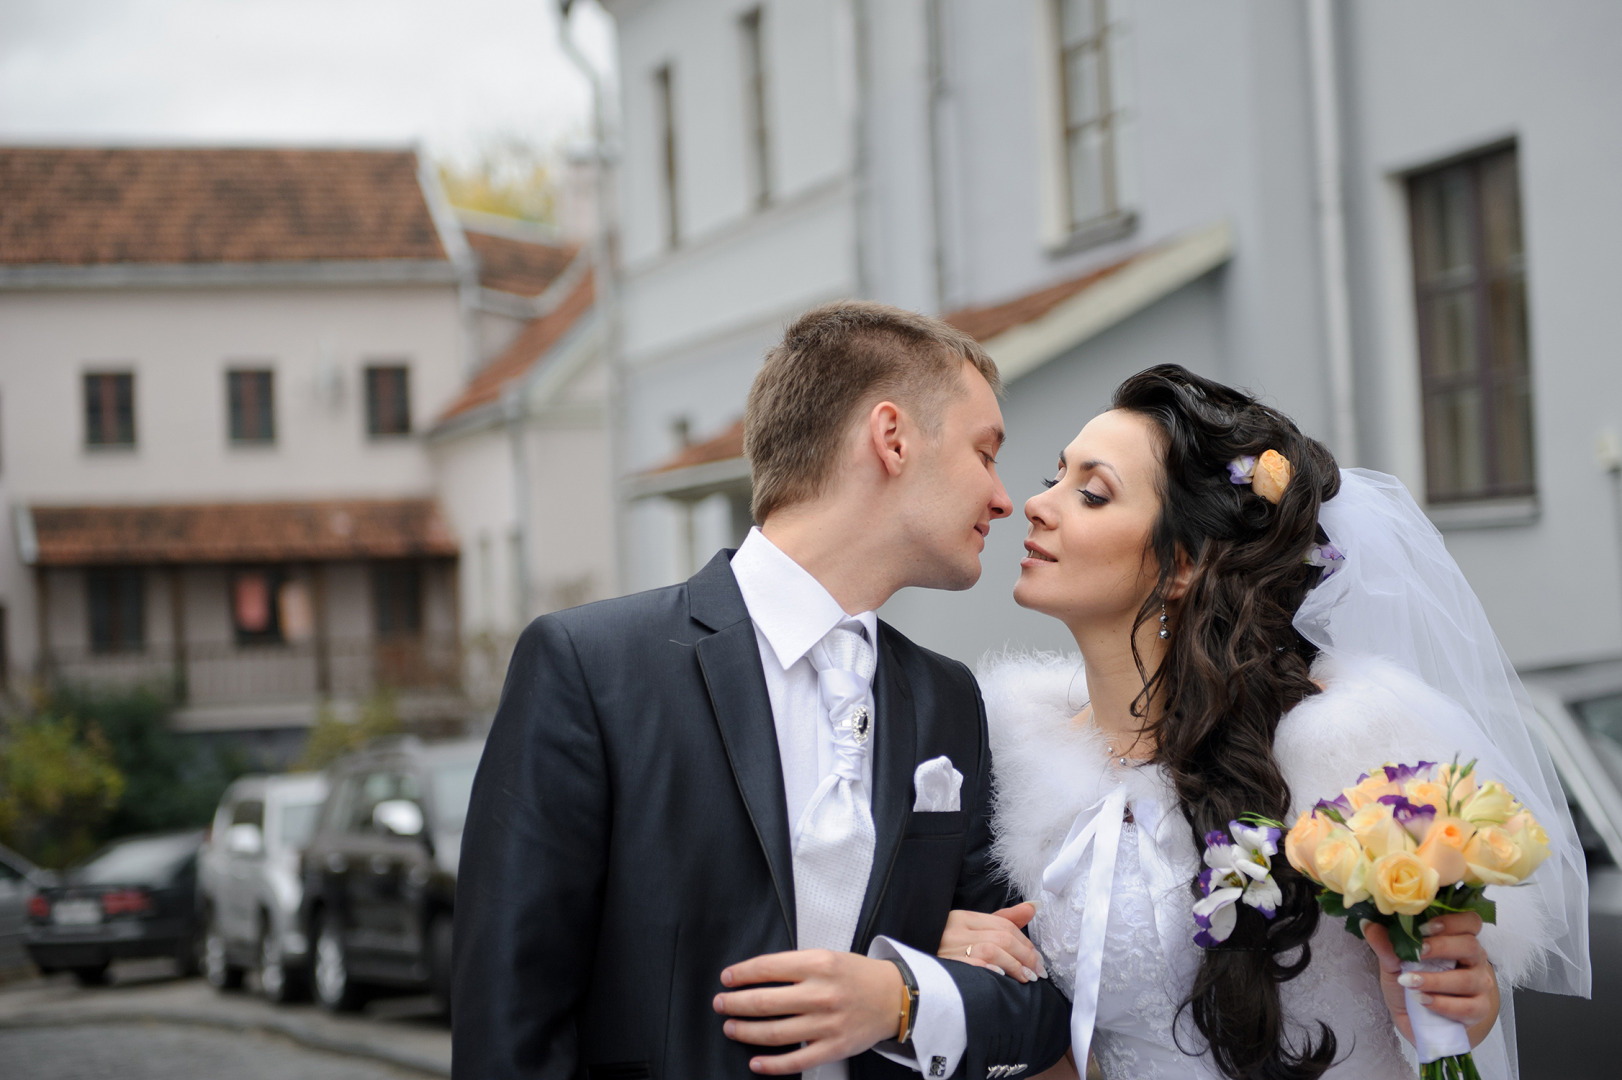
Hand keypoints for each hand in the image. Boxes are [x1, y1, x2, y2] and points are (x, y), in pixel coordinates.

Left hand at [713, 950, 902, 1073]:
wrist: (894, 998)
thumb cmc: (856, 975)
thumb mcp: (827, 956)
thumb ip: (795, 965)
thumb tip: (755, 976)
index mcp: (818, 964)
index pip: (767, 968)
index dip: (741, 974)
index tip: (727, 978)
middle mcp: (820, 993)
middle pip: (764, 1001)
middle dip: (735, 1003)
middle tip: (720, 1004)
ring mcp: (827, 1024)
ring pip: (774, 1032)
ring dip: (746, 1031)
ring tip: (731, 1027)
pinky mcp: (833, 1048)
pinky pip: (796, 1061)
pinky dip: (771, 1064)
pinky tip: (755, 1062)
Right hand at [937, 902, 1046, 982]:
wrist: (910, 968)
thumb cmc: (944, 946)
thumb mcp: (970, 928)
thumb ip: (1003, 919)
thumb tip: (1034, 907)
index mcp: (963, 918)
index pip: (1003, 924)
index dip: (1025, 941)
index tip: (1037, 957)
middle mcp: (956, 930)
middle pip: (1001, 937)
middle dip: (1025, 955)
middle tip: (1038, 971)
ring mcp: (949, 948)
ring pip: (991, 950)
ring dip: (1014, 965)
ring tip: (1027, 978)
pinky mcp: (944, 967)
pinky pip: (971, 965)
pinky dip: (989, 969)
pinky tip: (1001, 977)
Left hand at [1361, 913, 1499, 1048]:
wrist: (1416, 1019)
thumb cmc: (1410, 983)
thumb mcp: (1393, 963)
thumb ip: (1386, 945)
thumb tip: (1368, 924)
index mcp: (1457, 940)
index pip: (1469, 921)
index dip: (1452, 921)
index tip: (1424, 928)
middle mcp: (1474, 960)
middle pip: (1471, 946)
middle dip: (1442, 947)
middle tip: (1418, 952)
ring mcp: (1480, 986)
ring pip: (1468, 979)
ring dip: (1436, 980)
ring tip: (1410, 982)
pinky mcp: (1479, 1010)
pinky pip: (1468, 1007)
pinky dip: (1443, 1004)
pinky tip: (1423, 1001)